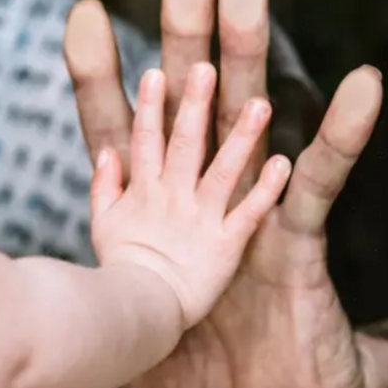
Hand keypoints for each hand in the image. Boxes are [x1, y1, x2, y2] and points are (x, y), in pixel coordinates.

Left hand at [66, 0, 386, 387]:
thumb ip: (82, 294)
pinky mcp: (297, 242)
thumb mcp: (117, 329)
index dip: (102, 78)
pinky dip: (339, 137)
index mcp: (153, 211)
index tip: (83, 14)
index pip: (121, 131)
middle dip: (187, 31)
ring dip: (252, 52)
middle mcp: (202, 195)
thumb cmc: (187, 374)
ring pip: (250, 118)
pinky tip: (359, 87)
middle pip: (190, 99)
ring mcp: (251, 211)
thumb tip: (21, 287)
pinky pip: (322, 184)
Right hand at [90, 64, 290, 327]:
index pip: (145, 140)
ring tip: (261, 105)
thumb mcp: (103, 225)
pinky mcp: (225, 245)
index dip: (150, 107)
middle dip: (193, 105)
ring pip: (223, 171)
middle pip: (184, 144)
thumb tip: (106, 151)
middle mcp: (172, 198)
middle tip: (205, 68)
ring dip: (241, 137)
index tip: (154, 72)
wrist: (137, 319)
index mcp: (144, 190)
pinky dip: (266, 190)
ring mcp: (200, 220)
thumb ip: (105, 185)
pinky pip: (248, 214)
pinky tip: (284, 164)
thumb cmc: (121, 272)